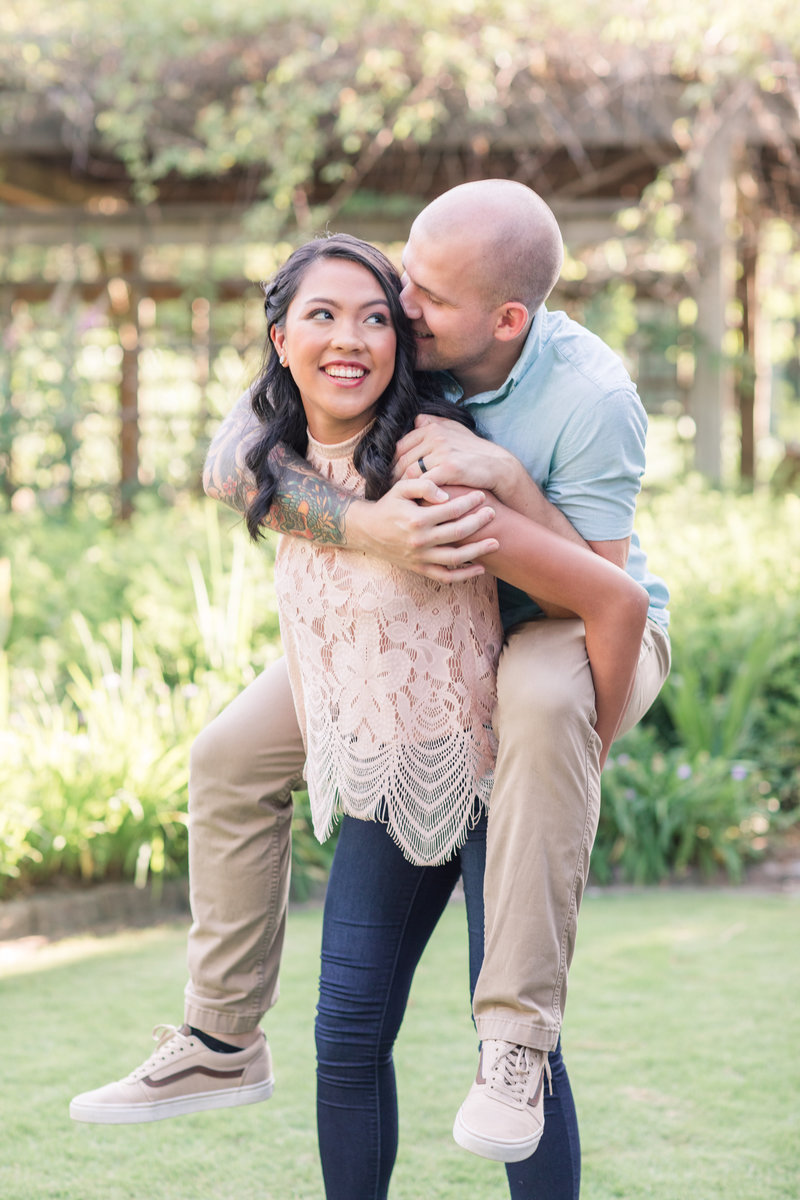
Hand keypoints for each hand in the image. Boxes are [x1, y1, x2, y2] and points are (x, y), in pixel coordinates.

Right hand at [347, 474, 499, 582]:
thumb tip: (447, 496)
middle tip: (493, 513)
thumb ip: (424, 486)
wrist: (366, 530)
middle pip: (457, 533)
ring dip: (478, 551)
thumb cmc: (388, 505)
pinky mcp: (419, 569)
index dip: (469, 502)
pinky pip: (445, 576)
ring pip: (455, 558)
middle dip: (478, 522)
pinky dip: (464, 575)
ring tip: (495, 542)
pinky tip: (481, 568)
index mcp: (416, 519)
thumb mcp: (401, 488)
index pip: (451, 510)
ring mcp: (420, 558)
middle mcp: (419, 540)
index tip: (482, 496)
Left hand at [392, 414, 512, 495]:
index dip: (392, 464)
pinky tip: (416, 502)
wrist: (499, 467)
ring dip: (403, 487)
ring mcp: (442, 451)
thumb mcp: (456, 430)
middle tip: (390, 493)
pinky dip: (417, 492)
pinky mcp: (449, 468)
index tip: (391, 478)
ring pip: (409, 472)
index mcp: (432, 427)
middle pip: (401, 460)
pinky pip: (423, 482)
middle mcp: (435, 436)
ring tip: (400, 499)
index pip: (399, 446)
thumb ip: (435, 423)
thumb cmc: (475, 452)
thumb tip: (416, 419)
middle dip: (393, 478)